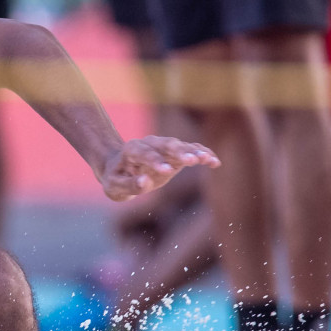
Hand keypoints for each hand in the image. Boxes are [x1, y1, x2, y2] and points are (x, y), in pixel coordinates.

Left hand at [97, 135, 218, 200]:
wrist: (121, 168)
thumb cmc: (116, 179)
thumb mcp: (116, 187)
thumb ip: (130, 185)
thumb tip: (145, 182)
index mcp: (132, 150)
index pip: (144, 153)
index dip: (155, 161)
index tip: (167, 171)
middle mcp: (150, 143)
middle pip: (166, 144)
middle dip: (179, 152)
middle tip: (192, 160)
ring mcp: (164, 146)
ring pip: (181, 145)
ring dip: (194, 152)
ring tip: (208, 159)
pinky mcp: (176, 153)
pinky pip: (191, 149)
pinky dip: (202, 154)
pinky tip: (215, 162)